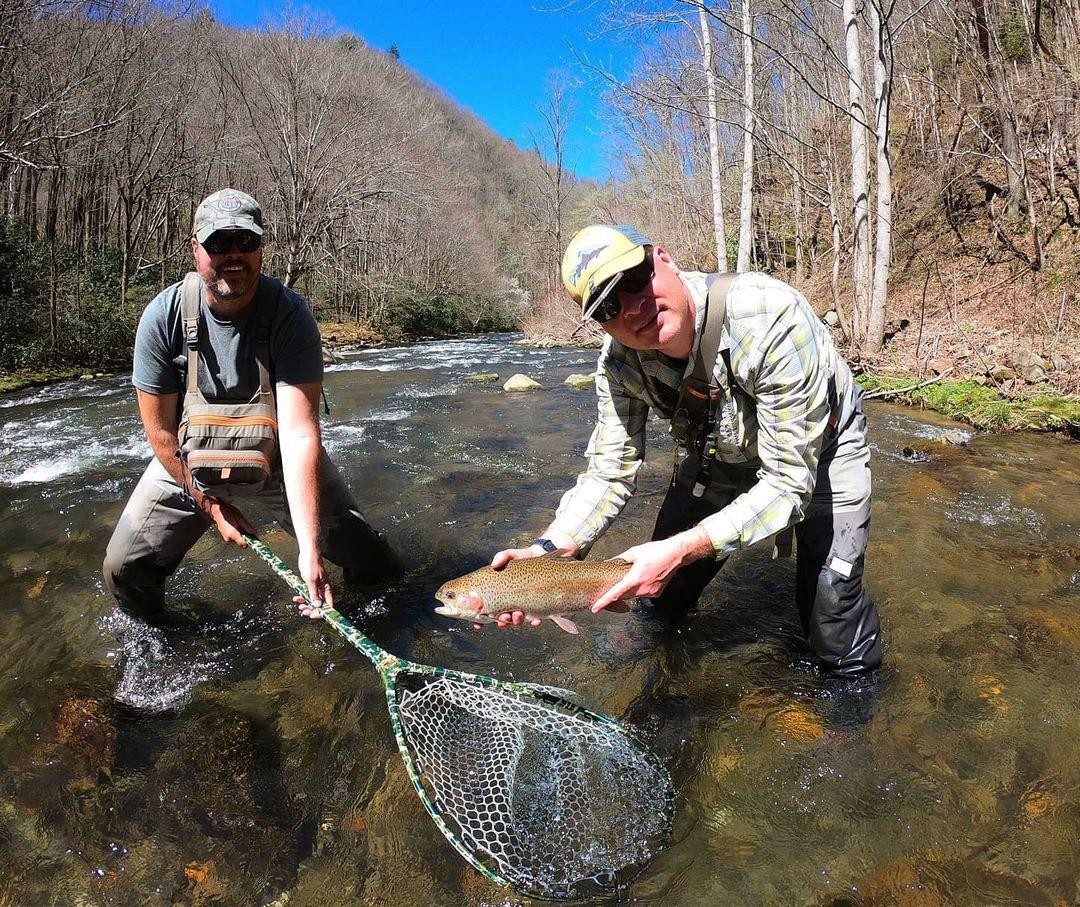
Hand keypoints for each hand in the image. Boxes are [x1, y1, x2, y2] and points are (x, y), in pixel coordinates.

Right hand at [204, 498, 255, 546]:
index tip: (255, 539)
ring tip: (239, 524)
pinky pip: (234, 536)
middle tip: (247, 527)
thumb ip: (247, 526)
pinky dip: (237, 533)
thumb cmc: (227, 512)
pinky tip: (236, 525)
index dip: (251, 541)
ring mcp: (226, 537)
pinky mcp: (225, 535)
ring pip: (238, 539)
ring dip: (242, 534)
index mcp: (233, 534)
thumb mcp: (240, 517)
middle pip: (242, 542)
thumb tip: (254, 533)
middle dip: (246, 536)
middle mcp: (229, 538)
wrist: (216, 510)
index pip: (244, 544)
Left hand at [293, 547, 333, 619]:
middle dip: (311, 609)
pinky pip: (307, 595)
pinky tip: (296, 597)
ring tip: (299, 604)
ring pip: (313, 601)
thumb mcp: (311, 581)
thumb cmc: (311, 565)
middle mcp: (323, 590)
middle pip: (320, 606)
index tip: (312, 615)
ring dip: (306, 604)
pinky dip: (302, 597)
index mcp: (326, 589)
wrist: (308, 554)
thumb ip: (314, 594)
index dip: (321, 613)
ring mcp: (317, 588)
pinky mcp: (311, 585)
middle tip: (303, 611)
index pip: (328, 606)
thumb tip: (317, 606)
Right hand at [476, 538, 578, 629]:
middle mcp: (510, 602)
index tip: (478, 625)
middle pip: (503, 618)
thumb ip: (502, 557)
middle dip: (503, 621)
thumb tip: (494, 564)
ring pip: (518, 620)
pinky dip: (535, 621)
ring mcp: (523, 605)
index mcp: (500, 593)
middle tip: (504, 617)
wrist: (543, 556)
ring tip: (518, 615)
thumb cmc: (523, 558)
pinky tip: (535, 620)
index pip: (487, 609)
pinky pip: (536, 618)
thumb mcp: (511, 555)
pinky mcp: (537, 606)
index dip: (481, 620)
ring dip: (516, 621)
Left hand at [590, 529, 713, 612]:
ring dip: (630, 588)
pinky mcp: (657, 593)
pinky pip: (643, 593)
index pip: (615, 594)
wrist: (676, 554)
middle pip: (623, 595)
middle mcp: (642, 588)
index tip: (595, 609)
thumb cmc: (657, 551)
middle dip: (617, 592)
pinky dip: (640, 588)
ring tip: (636, 575)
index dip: (603, 602)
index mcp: (634, 578)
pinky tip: (645, 578)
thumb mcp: (635, 552)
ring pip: (633, 595)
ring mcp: (650, 592)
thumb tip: (609, 562)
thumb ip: (620, 559)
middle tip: (614, 583)